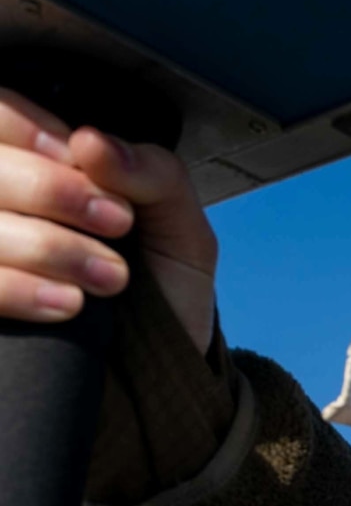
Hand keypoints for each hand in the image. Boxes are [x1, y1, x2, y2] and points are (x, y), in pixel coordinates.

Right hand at [0, 86, 217, 350]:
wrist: (162, 374)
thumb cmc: (164, 291)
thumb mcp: (179, 224)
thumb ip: (152, 171)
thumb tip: (88, 140)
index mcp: (38, 169)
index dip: (30, 131)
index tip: (84, 161)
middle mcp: (5, 207)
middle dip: (50, 191)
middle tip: (115, 223)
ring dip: (49, 247)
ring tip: (111, 277)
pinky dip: (19, 290)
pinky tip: (68, 305)